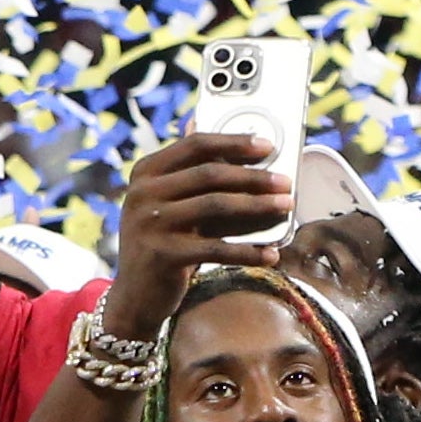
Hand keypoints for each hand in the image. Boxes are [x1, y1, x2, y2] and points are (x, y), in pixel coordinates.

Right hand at [106, 131, 296, 334]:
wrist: (134, 296)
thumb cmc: (162, 243)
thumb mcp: (166, 204)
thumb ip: (187, 173)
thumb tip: (205, 125)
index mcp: (145, 172)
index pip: (195, 145)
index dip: (233, 142)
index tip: (267, 146)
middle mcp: (143, 193)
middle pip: (210, 174)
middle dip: (254, 176)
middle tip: (286, 182)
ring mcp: (151, 224)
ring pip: (216, 205)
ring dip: (258, 206)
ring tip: (286, 207)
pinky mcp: (163, 255)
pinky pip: (217, 249)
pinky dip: (248, 252)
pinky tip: (271, 254)